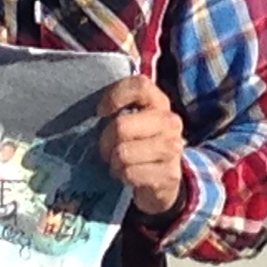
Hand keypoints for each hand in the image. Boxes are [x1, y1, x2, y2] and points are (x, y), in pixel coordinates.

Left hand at [95, 73, 186, 220]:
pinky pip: (130, 174)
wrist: (159, 180)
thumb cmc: (135, 144)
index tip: (101, 112)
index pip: (139, 86)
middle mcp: (170, 122)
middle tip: (107, 149)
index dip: (114, 97)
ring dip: (115, 163)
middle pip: (121, 127)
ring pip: (123, 153)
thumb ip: (116, 109)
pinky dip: (124, 177)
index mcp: (159, 102)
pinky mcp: (170, 174)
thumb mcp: (128, 120)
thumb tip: (93, 112)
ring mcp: (173, 148)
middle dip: (106, 142)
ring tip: (120, 164)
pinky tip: (130, 176)